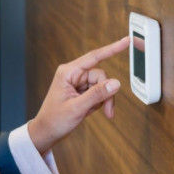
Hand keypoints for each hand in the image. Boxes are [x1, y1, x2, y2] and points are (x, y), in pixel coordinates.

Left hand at [28, 37, 129, 153]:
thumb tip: (115, 83)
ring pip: (102, 86)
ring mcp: (77, 82)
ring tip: (90, 112)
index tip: (126, 41)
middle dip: (105, 94)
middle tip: (107, 111)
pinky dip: (98, 103)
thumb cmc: (54, 120)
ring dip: (102, 100)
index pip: (94, 57)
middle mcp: (73, 74)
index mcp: (68, 72)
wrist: (46, 132)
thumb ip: (97, 95)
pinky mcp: (81, 90)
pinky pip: (98, 92)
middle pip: (101, 77)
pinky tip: (88, 110)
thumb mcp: (77, 108)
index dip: (112, 49)